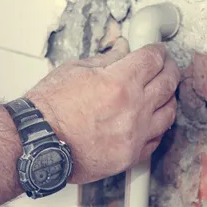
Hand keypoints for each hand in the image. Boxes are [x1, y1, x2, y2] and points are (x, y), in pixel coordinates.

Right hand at [26, 38, 179, 183]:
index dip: (158, 50)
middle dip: (169, 69)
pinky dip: (158, 126)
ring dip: (168, 97)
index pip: (153, 59)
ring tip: (162, 92)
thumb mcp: (75, 70)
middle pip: (168, 82)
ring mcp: (134, 135)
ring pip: (169, 112)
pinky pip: (157, 139)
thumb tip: (123, 50)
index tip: (157, 50)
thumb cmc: (49, 108)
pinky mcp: (130, 156)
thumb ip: (106, 59)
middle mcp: (133, 109)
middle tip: (165, 66)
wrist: (37, 144)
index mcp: (119, 83)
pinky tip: (152, 119)